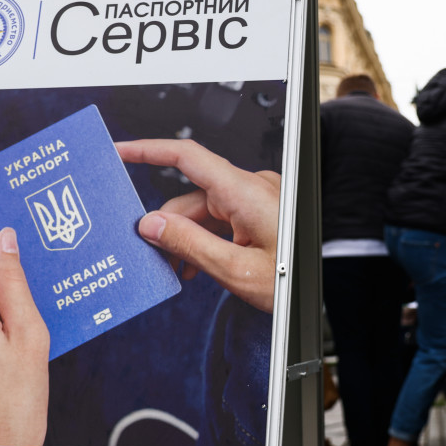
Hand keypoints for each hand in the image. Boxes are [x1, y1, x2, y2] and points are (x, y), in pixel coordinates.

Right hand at [118, 139, 279, 313]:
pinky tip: (198, 266)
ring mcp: (258, 199)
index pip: (186, 157)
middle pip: (191, 195)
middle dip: (168, 226)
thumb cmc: (293, 282)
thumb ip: (189, 245)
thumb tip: (152, 225)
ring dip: (188, 239)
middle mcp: (252, 188)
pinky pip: (221, 219)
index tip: (120, 151)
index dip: (147, 150)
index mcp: (245, 192)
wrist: (325, 295)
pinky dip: (205, 239)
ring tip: (181, 272)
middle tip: (154, 258)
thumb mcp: (236, 271)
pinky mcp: (261, 212)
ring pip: (204, 211)